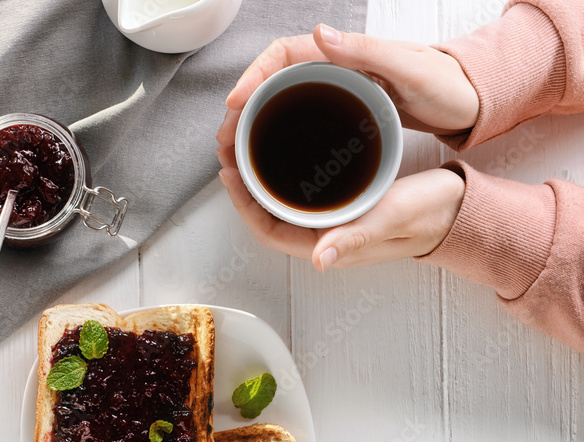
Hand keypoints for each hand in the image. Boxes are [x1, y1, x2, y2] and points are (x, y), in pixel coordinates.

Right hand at [217, 24, 479, 146]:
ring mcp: (336, 89)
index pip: (281, 56)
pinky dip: (276, 134)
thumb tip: (316, 33)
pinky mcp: (342, 110)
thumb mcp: (408, 67)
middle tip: (225, 137)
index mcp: (343, 52)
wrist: (468, 100)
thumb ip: (364, 51)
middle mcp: (334, 67)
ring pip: (280, 101)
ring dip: (253, 123)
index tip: (234, 104)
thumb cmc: (445, 83)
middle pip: (272, 80)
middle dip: (242, 107)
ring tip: (236, 149)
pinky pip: (298, 119)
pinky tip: (269, 156)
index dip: (252, 76)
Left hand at [217, 166, 465, 269]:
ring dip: (257, 175)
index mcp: (327, 244)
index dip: (243, 204)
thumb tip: (319, 259)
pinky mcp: (339, 202)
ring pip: (278, 201)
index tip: (228, 171)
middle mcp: (321, 234)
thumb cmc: (429, 214)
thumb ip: (356, 236)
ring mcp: (328, 219)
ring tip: (242, 143)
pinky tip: (276, 146)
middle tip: (227, 147)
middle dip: (242, 184)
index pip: (268, 230)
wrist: (458, 208)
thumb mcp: (393, 216)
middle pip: (265, 213)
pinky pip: (297, 189)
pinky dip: (279, 169)